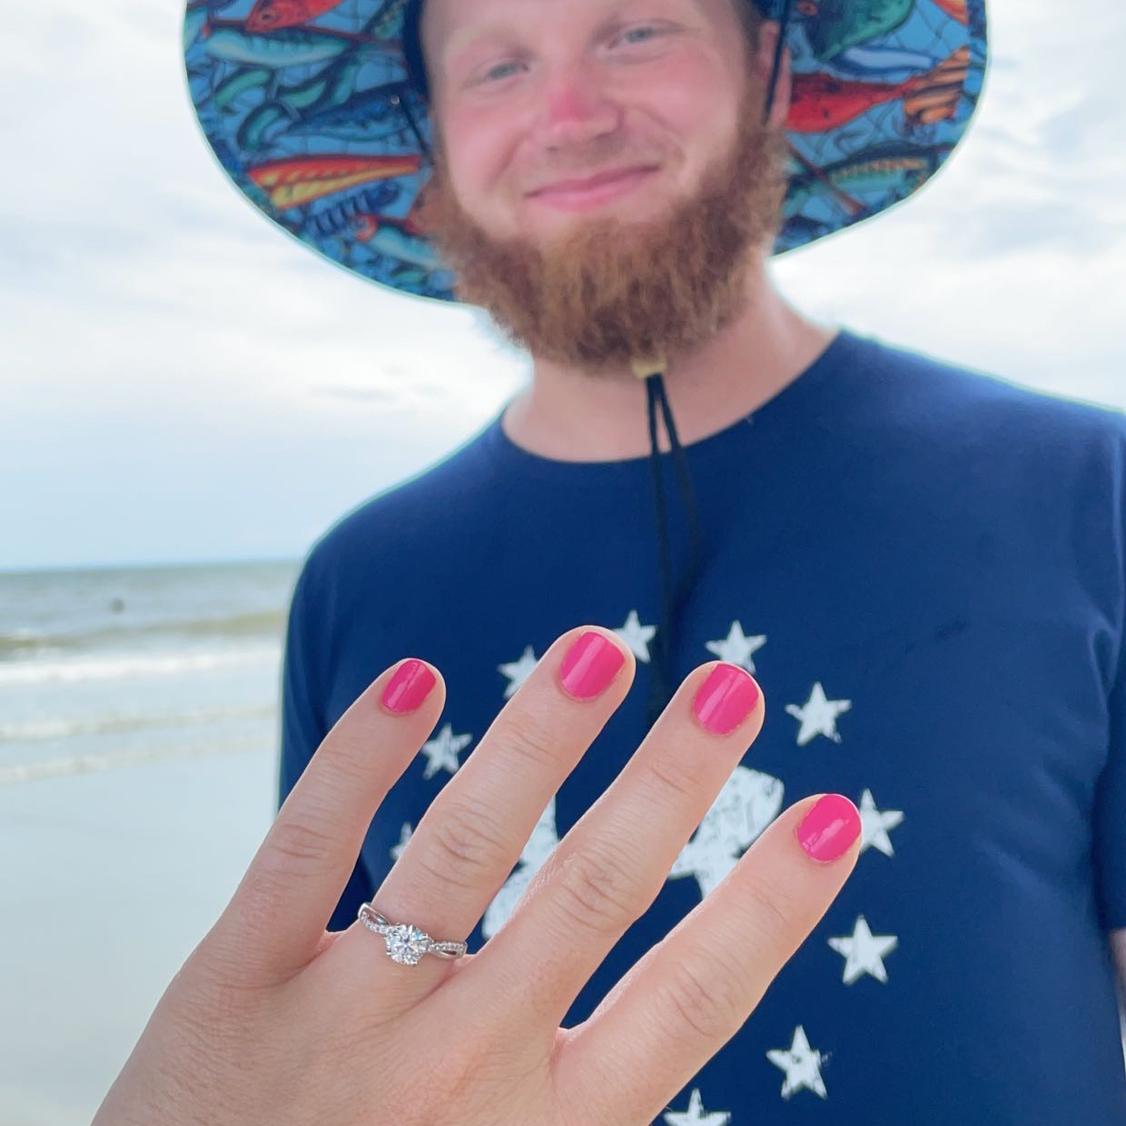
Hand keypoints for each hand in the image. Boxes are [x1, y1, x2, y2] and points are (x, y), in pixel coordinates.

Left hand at [94, 625, 859, 1124]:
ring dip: (537, 738)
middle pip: (591, 894)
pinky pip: (306, 845)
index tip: (831, 816)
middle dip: (671, 783)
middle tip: (732, 686)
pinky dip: (359, 757)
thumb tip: (670, 1015)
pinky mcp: (238, 982)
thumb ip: (580, 1107)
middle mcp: (460, 1065)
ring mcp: (345, 1016)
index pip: (689, 1000)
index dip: (768, 905)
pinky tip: (414, 680)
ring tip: (594, 648)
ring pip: (461, 845)